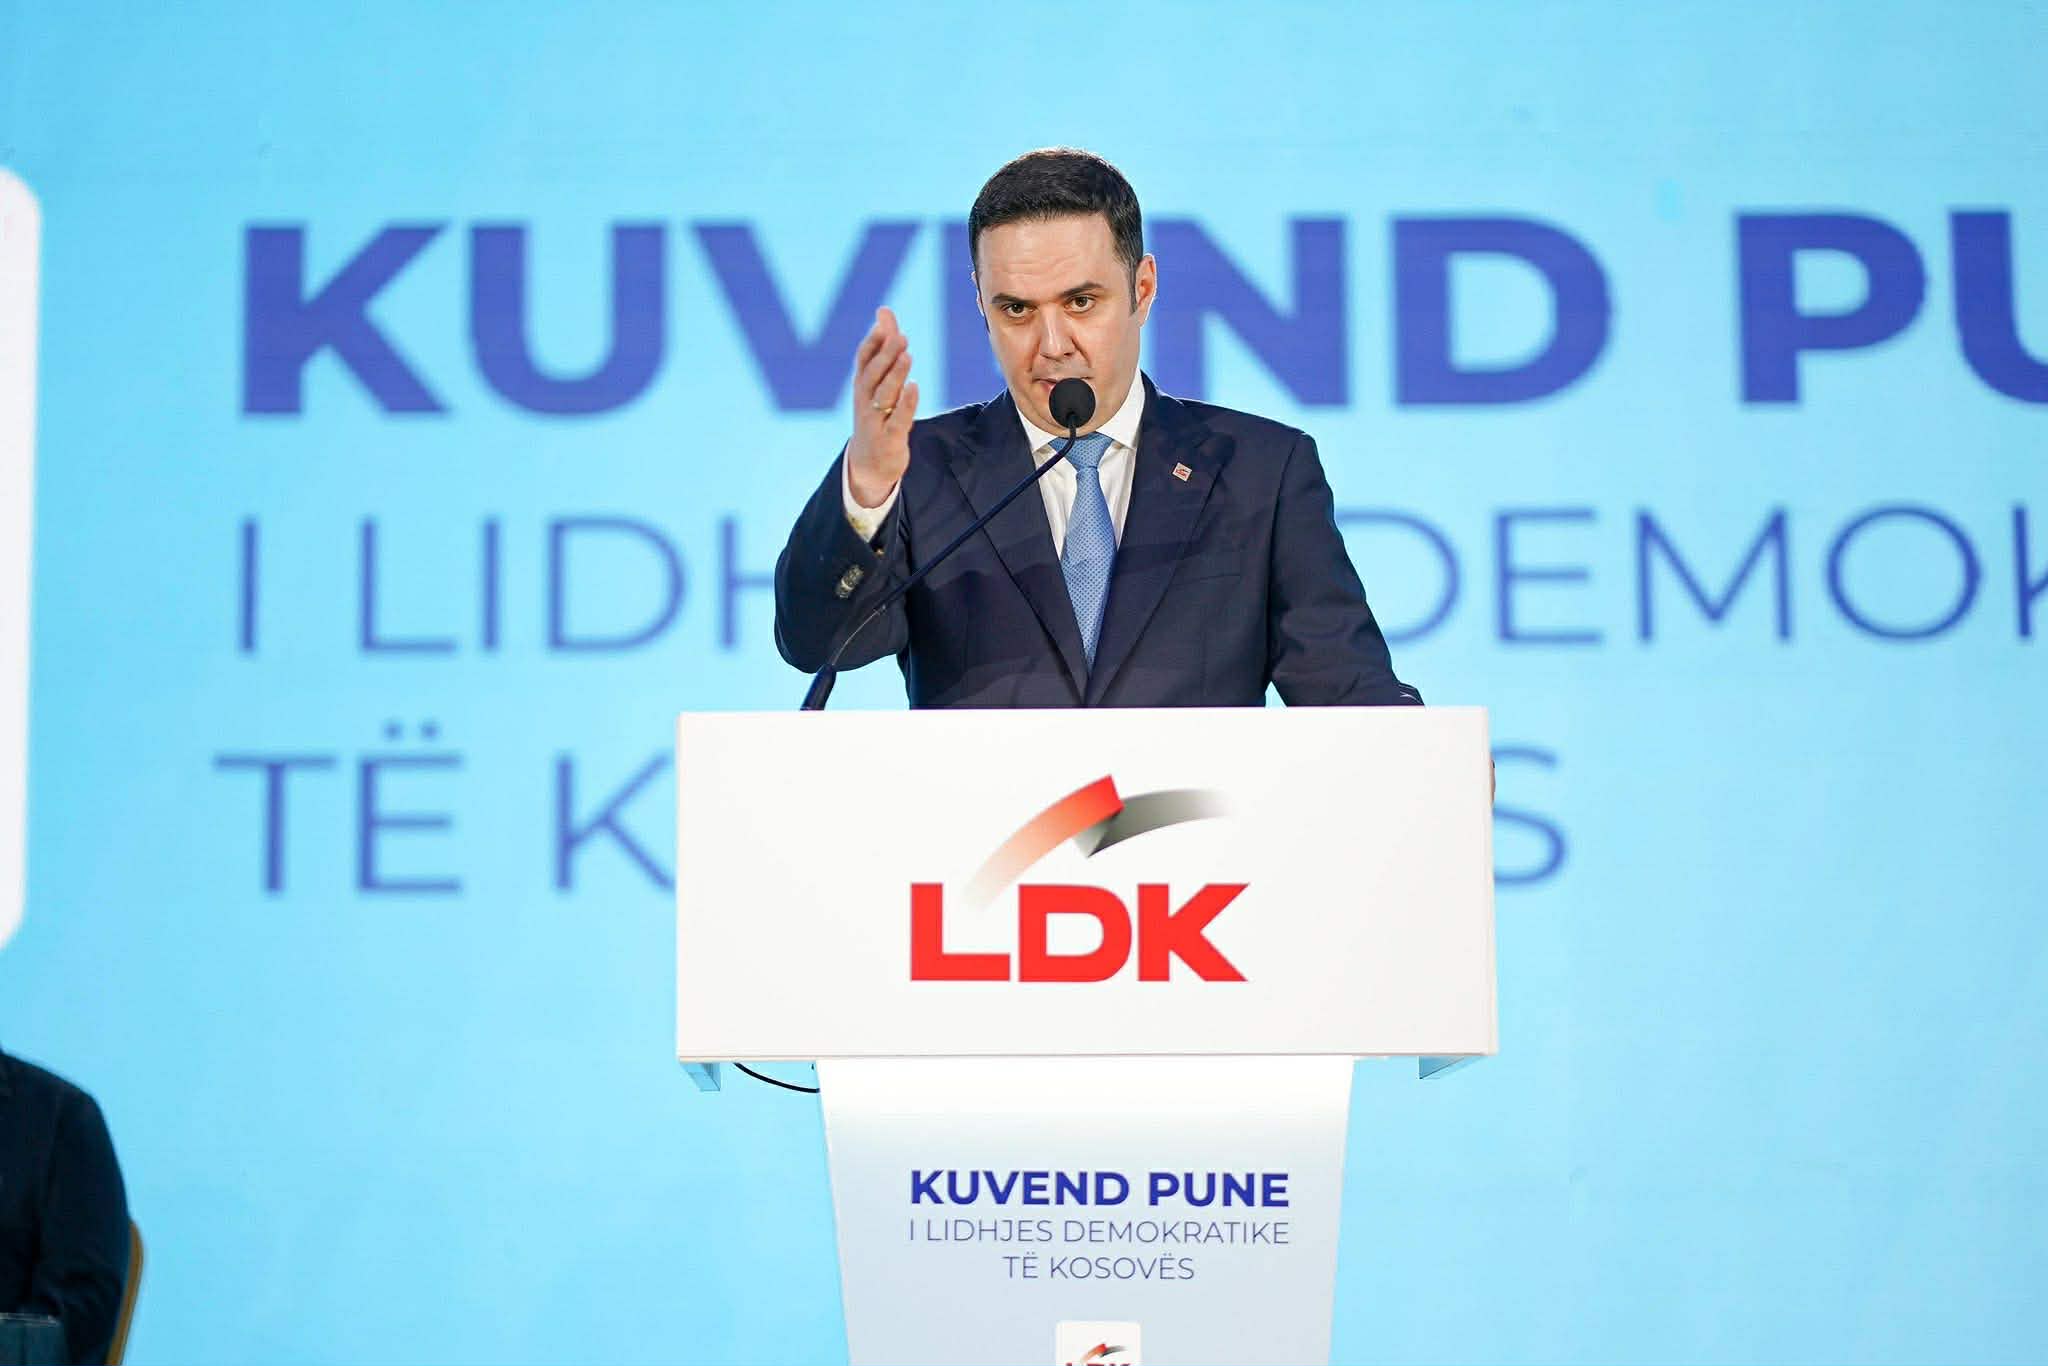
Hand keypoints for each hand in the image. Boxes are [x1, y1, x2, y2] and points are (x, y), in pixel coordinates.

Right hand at [846, 306, 919, 507]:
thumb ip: (883, 347)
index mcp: (861, 386)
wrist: (868, 465)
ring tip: (907, 355)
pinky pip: (898, 418)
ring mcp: (876, 420)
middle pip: (873, 374)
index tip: (884, 323)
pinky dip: (905, 403)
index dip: (873, 341)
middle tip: (900, 336)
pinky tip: (914, 387)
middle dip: (885, 354)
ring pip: (884, 394)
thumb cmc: (875, 415)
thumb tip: (884, 310)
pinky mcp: (890, 438)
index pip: (863, 359)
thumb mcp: (877, 383)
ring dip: (895, 374)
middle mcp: (864, 400)